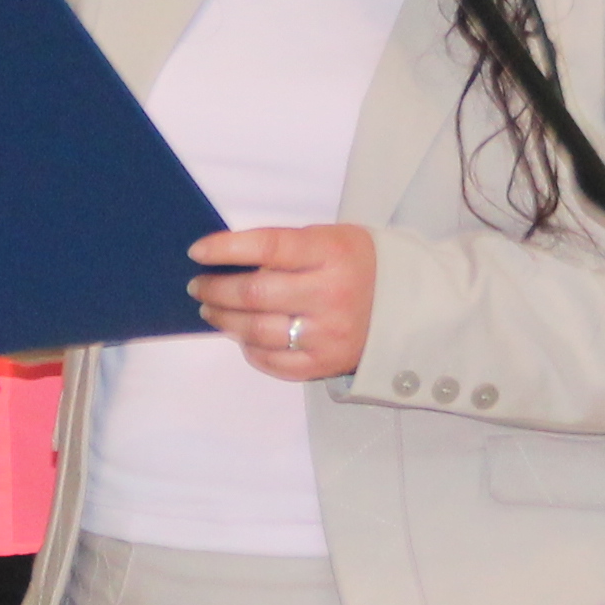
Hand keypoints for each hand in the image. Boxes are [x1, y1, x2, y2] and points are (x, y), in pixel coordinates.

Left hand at [189, 225, 377, 379]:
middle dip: (216, 290)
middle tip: (198, 286)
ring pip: (257, 331)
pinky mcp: (325, 364)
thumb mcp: (329, 239)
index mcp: (330, 253)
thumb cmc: (356, 263)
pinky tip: (242, 337)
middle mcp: (329, 294)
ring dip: (225, 320)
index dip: (226, 248)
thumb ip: (285, 249)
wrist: (407, 305)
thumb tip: (227, 262)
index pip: (268, 247)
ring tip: (211, 310)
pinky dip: (249, 349)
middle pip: (255, 294)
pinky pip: (273, 362)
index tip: (197, 251)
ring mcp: (327, 334)